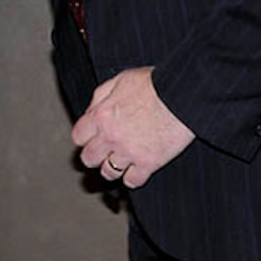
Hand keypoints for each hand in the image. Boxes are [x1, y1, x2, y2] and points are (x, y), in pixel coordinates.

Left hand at [71, 67, 194, 188]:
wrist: (182, 96)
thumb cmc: (155, 85)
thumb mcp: (121, 80)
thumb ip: (101, 96)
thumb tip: (91, 111)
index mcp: (101, 115)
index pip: (79, 137)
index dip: (84, 138)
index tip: (90, 139)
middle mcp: (111, 136)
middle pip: (89, 158)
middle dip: (94, 156)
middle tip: (102, 153)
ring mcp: (129, 152)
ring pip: (108, 172)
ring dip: (112, 169)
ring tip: (118, 164)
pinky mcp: (149, 163)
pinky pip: (133, 181)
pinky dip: (133, 178)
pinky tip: (136, 172)